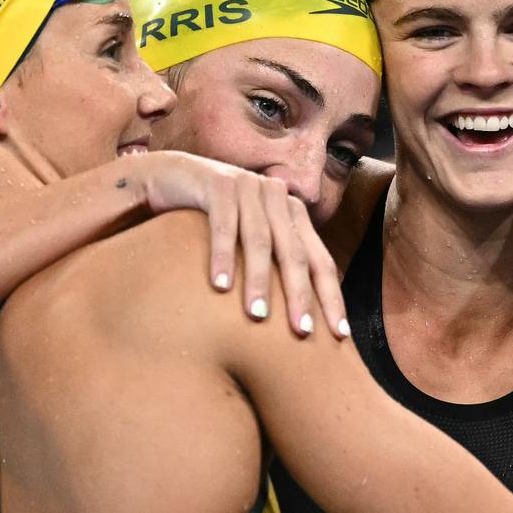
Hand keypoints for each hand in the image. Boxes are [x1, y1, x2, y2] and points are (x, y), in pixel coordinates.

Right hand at [127, 151, 347, 339]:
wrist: (173, 177)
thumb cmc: (215, 222)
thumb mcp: (250, 243)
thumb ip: (275, 267)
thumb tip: (301, 318)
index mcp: (293, 215)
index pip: (319, 260)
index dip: (331, 296)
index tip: (339, 335)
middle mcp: (277, 198)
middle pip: (295, 252)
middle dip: (300, 294)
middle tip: (302, 331)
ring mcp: (249, 187)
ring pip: (260, 240)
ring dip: (259, 280)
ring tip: (258, 316)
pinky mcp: (218, 183)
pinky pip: (223, 224)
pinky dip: (223, 255)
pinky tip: (220, 286)